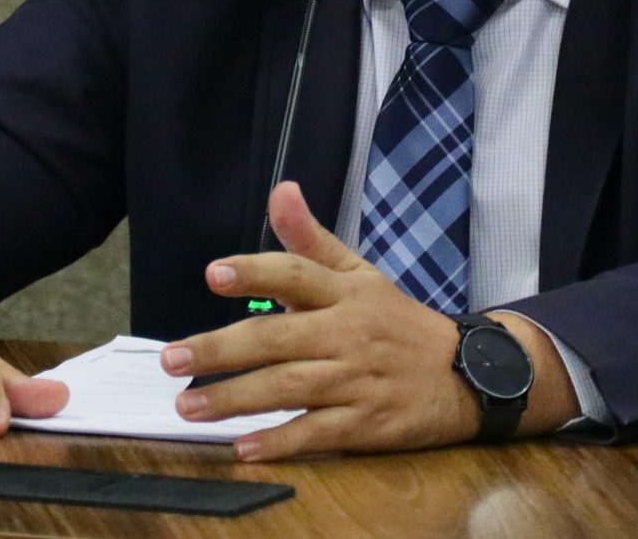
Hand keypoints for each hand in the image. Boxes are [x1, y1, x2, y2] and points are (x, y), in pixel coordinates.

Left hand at [160, 181, 576, 459]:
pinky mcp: (366, 424)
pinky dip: (281, 441)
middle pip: (279, 338)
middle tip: (172, 359)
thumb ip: (312, 240)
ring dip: (236, 398)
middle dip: (222, 349)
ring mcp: (358, 380)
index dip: (257, 274)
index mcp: (346, 292)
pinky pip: (317, 432)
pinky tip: (245, 447)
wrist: (466, 374)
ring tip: (188, 406)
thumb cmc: (397, 322)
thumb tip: (282, 189)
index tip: (214, 274)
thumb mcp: (360, 274)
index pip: (297, 275)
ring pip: (289, 387)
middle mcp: (349, 332)